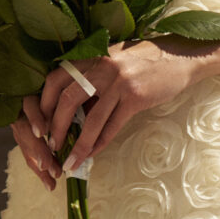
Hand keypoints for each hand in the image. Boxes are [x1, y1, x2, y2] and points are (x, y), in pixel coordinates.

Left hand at [13, 41, 212, 188]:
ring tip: (69, 161)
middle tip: (52, 146)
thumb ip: (91, 79)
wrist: (178, 58)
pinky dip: (100, 143)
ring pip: (90, 119)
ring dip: (78, 144)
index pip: (56, 80)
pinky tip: (93, 154)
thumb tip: (71, 111)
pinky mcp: (135, 98)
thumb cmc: (143, 61)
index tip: (41, 124)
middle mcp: (101, 67)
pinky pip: (112, 126)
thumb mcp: (111, 62)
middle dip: (56, 127)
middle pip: (67, 100)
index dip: (44, 104)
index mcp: (91, 57)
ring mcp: (118, 82)